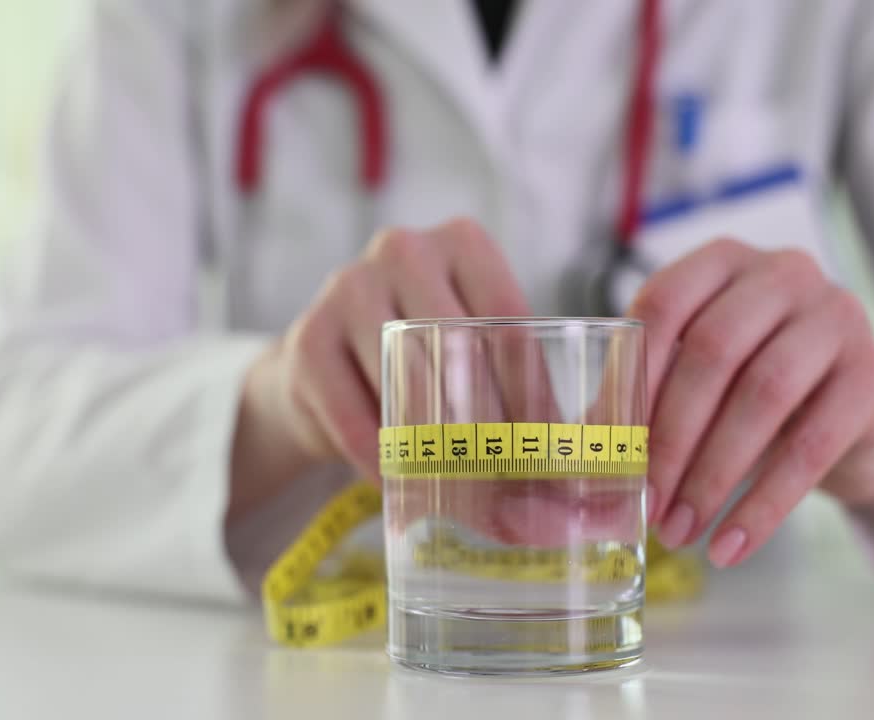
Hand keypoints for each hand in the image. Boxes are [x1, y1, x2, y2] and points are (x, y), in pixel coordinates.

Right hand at [229, 218, 530, 521]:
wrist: (322, 365)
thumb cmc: (422, 356)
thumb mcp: (470, 345)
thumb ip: (516, 378)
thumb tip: (567, 449)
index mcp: (461, 242)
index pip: (508, 318)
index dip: (531, 389)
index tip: (546, 447)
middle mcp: (403, 250)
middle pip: (458, 344)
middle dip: (489, 419)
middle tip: (510, 476)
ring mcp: (348, 288)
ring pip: (407, 378)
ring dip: (438, 442)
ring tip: (465, 488)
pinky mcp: (306, 340)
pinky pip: (354, 414)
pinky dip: (383, 457)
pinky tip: (406, 484)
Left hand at [630, 238, 873, 566]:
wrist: (854, 419)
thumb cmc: (751, 393)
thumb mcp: (698, 380)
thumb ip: (643, 399)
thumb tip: (577, 458)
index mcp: (723, 260)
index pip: (663, 304)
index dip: (632, 376)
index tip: (608, 448)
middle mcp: (784, 272)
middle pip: (712, 351)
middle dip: (670, 438)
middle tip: (645, 504)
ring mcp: (836, 316)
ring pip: (763, 396)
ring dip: (712, 475)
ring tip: (679, 532)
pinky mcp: (873, 376)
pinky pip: (812, 446)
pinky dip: (763, 506)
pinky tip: (730, 546)